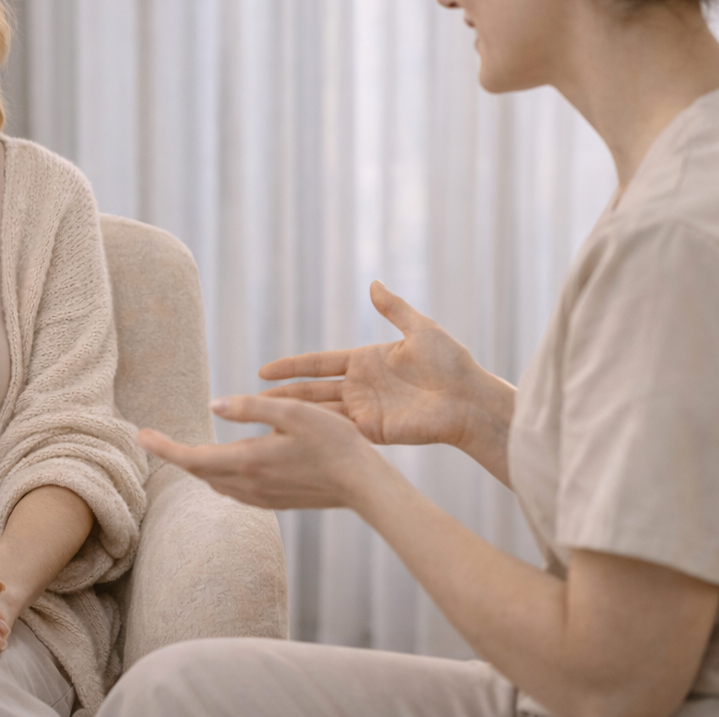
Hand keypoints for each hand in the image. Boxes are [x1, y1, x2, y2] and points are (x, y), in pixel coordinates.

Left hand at [138, 394, 381, 510]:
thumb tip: (214, 405)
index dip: (163, 448)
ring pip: (216, 483)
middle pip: (199, 472)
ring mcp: (262, 497)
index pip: (192, 458)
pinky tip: (224, 464)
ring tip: (183, 449)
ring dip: (197, 466)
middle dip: (175, 455)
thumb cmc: (334, 442)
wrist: (364, 485)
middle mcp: (249, 485)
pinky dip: (218, 475)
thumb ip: (250, 408)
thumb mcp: (293, 412)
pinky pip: (234, 490)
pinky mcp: (275, 502)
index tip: (141, 436)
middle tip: (153, 439)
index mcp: (249, 461)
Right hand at [259, 282, 512, 470]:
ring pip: (319, 413)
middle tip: (248, 400)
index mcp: (367, 361)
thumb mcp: (421, 329)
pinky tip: (290, 435)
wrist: (470, 400)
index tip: (263, 370)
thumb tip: (373, 284)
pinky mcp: (373, 432)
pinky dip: (314, 432)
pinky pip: (337, 430)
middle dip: (281, 396)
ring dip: (290, 417)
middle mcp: (360, 386)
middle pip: (311, 391)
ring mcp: (364, 411)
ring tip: (260, 421)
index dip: (292, 367)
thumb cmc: (451, 363)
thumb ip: (393, 309)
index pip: (319, 363)